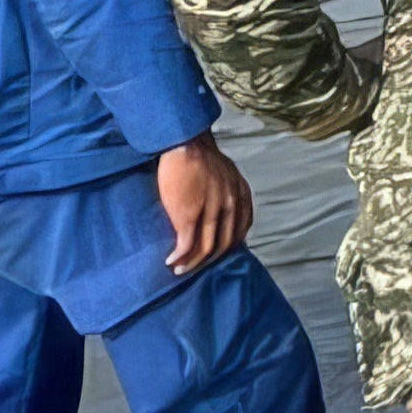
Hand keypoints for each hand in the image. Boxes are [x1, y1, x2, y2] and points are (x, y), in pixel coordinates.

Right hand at [155, 134, 253, 273]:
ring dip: (192, 263)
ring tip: (179, 269)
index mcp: (241, 195)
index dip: (230, 246)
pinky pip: (186, 243)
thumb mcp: (227, 173)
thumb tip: (226, 208)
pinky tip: (170, 260)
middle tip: (195, 267)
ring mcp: (211, 211)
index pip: (242, 229)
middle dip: (210, 260)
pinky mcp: (189, 214)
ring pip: (206, 248)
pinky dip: (179, 256)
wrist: (185, 143)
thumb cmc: (202, 156)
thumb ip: (230, 191)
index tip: (217, 254)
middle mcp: (230, 205)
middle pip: (225, 243)